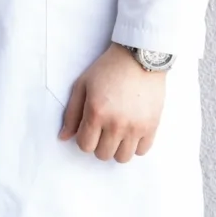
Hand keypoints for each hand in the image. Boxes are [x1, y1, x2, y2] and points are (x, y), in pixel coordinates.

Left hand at [58, 43, 165, 162]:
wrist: (138, 58)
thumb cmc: (107, 69)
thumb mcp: (82, 86)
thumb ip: (71, 114)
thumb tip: (63, 137)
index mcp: (96, 113)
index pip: (85, 146)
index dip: (83, 138)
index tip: (88, 128)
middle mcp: (116, 124)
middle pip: (103, 154)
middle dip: (98, 144)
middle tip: (102, 129)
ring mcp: (136, 127)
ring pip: (123, 158)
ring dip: (116, 148)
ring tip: (116, 133)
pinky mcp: (152, 126)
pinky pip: (142, 151)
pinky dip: (135, 146)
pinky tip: (130, 132)